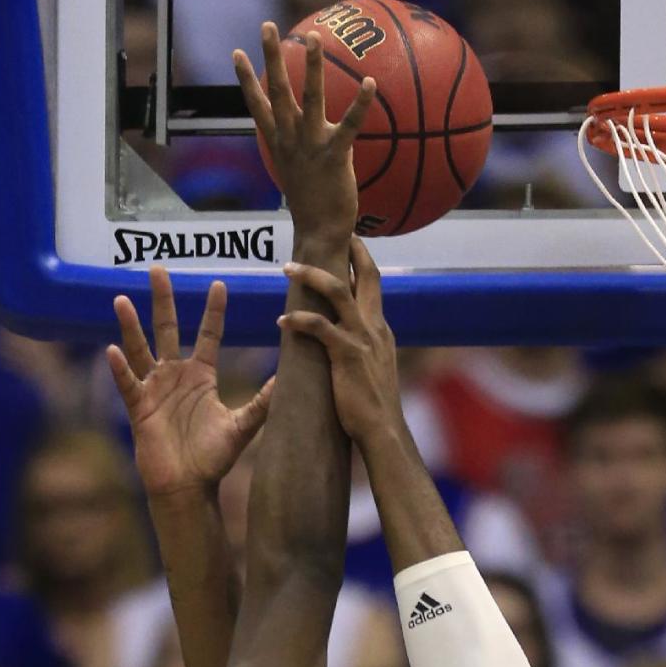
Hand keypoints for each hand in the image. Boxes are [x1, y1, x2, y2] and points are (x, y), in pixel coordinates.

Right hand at [107, 268, 273, 497]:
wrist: (188, 487)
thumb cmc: (213, 459)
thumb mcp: (242, 426)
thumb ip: (264, 402)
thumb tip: (289, 379)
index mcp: (201, 376)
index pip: (208, 335)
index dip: (213, 311)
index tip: (218, 283)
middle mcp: (175, 376)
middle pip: (167, 329)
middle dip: (163, 300)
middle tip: (157, 268)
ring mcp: (154, 389)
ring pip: (140, 350)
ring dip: (131, 326)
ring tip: (123, 299)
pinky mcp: (140, 408)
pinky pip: (128, 384)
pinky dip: (120, 369)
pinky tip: (112, 351)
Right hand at [234, 23, 374, 247]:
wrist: (320, 232)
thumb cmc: (313, 203)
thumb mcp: (298, 170)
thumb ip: (298, 147)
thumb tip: (303, 136)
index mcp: (279, 143)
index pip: (257, 106)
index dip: (245, 79)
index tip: (236, 52)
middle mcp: (290, 140)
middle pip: (277, 91)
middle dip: (271, 57)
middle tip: (266, 26)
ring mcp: (311, 146)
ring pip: (310, 99)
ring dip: (312, 67)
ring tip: (314, 38)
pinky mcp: (334, 156)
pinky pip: (349, 125)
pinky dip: (360, 104)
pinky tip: (370, 82)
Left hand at [277, 238, 400, 445]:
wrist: (384, 432)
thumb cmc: (374, 410)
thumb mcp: (374, 371)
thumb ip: (365, 350)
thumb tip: (350, 342)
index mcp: (381, 331)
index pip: (374, 287)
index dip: (362, 263)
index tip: (350, 245)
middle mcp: (376, 329)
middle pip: (367, 276)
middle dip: (349, 251)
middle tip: (330, 234)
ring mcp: (363, 340)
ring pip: (339, 292)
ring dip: (312, 276)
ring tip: (287, 268)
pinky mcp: (348, 355)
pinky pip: (320, 328)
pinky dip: (300, 320)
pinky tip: (281, 322)